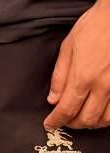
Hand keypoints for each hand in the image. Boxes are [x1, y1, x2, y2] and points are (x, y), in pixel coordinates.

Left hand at [46, 0, 109, 129]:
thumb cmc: (92, 28)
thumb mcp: (68, 47)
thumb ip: (60, 76)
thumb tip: (53, 99)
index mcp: (83, 76)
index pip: (67, 108)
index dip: (56, 120)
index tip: (49, 124)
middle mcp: (103, 86)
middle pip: (87, 119)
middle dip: (72, 124)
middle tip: (64, 121)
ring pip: (105, 120)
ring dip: (91, 123)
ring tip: (81, 118)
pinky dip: (107, 118)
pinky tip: (100, 113)